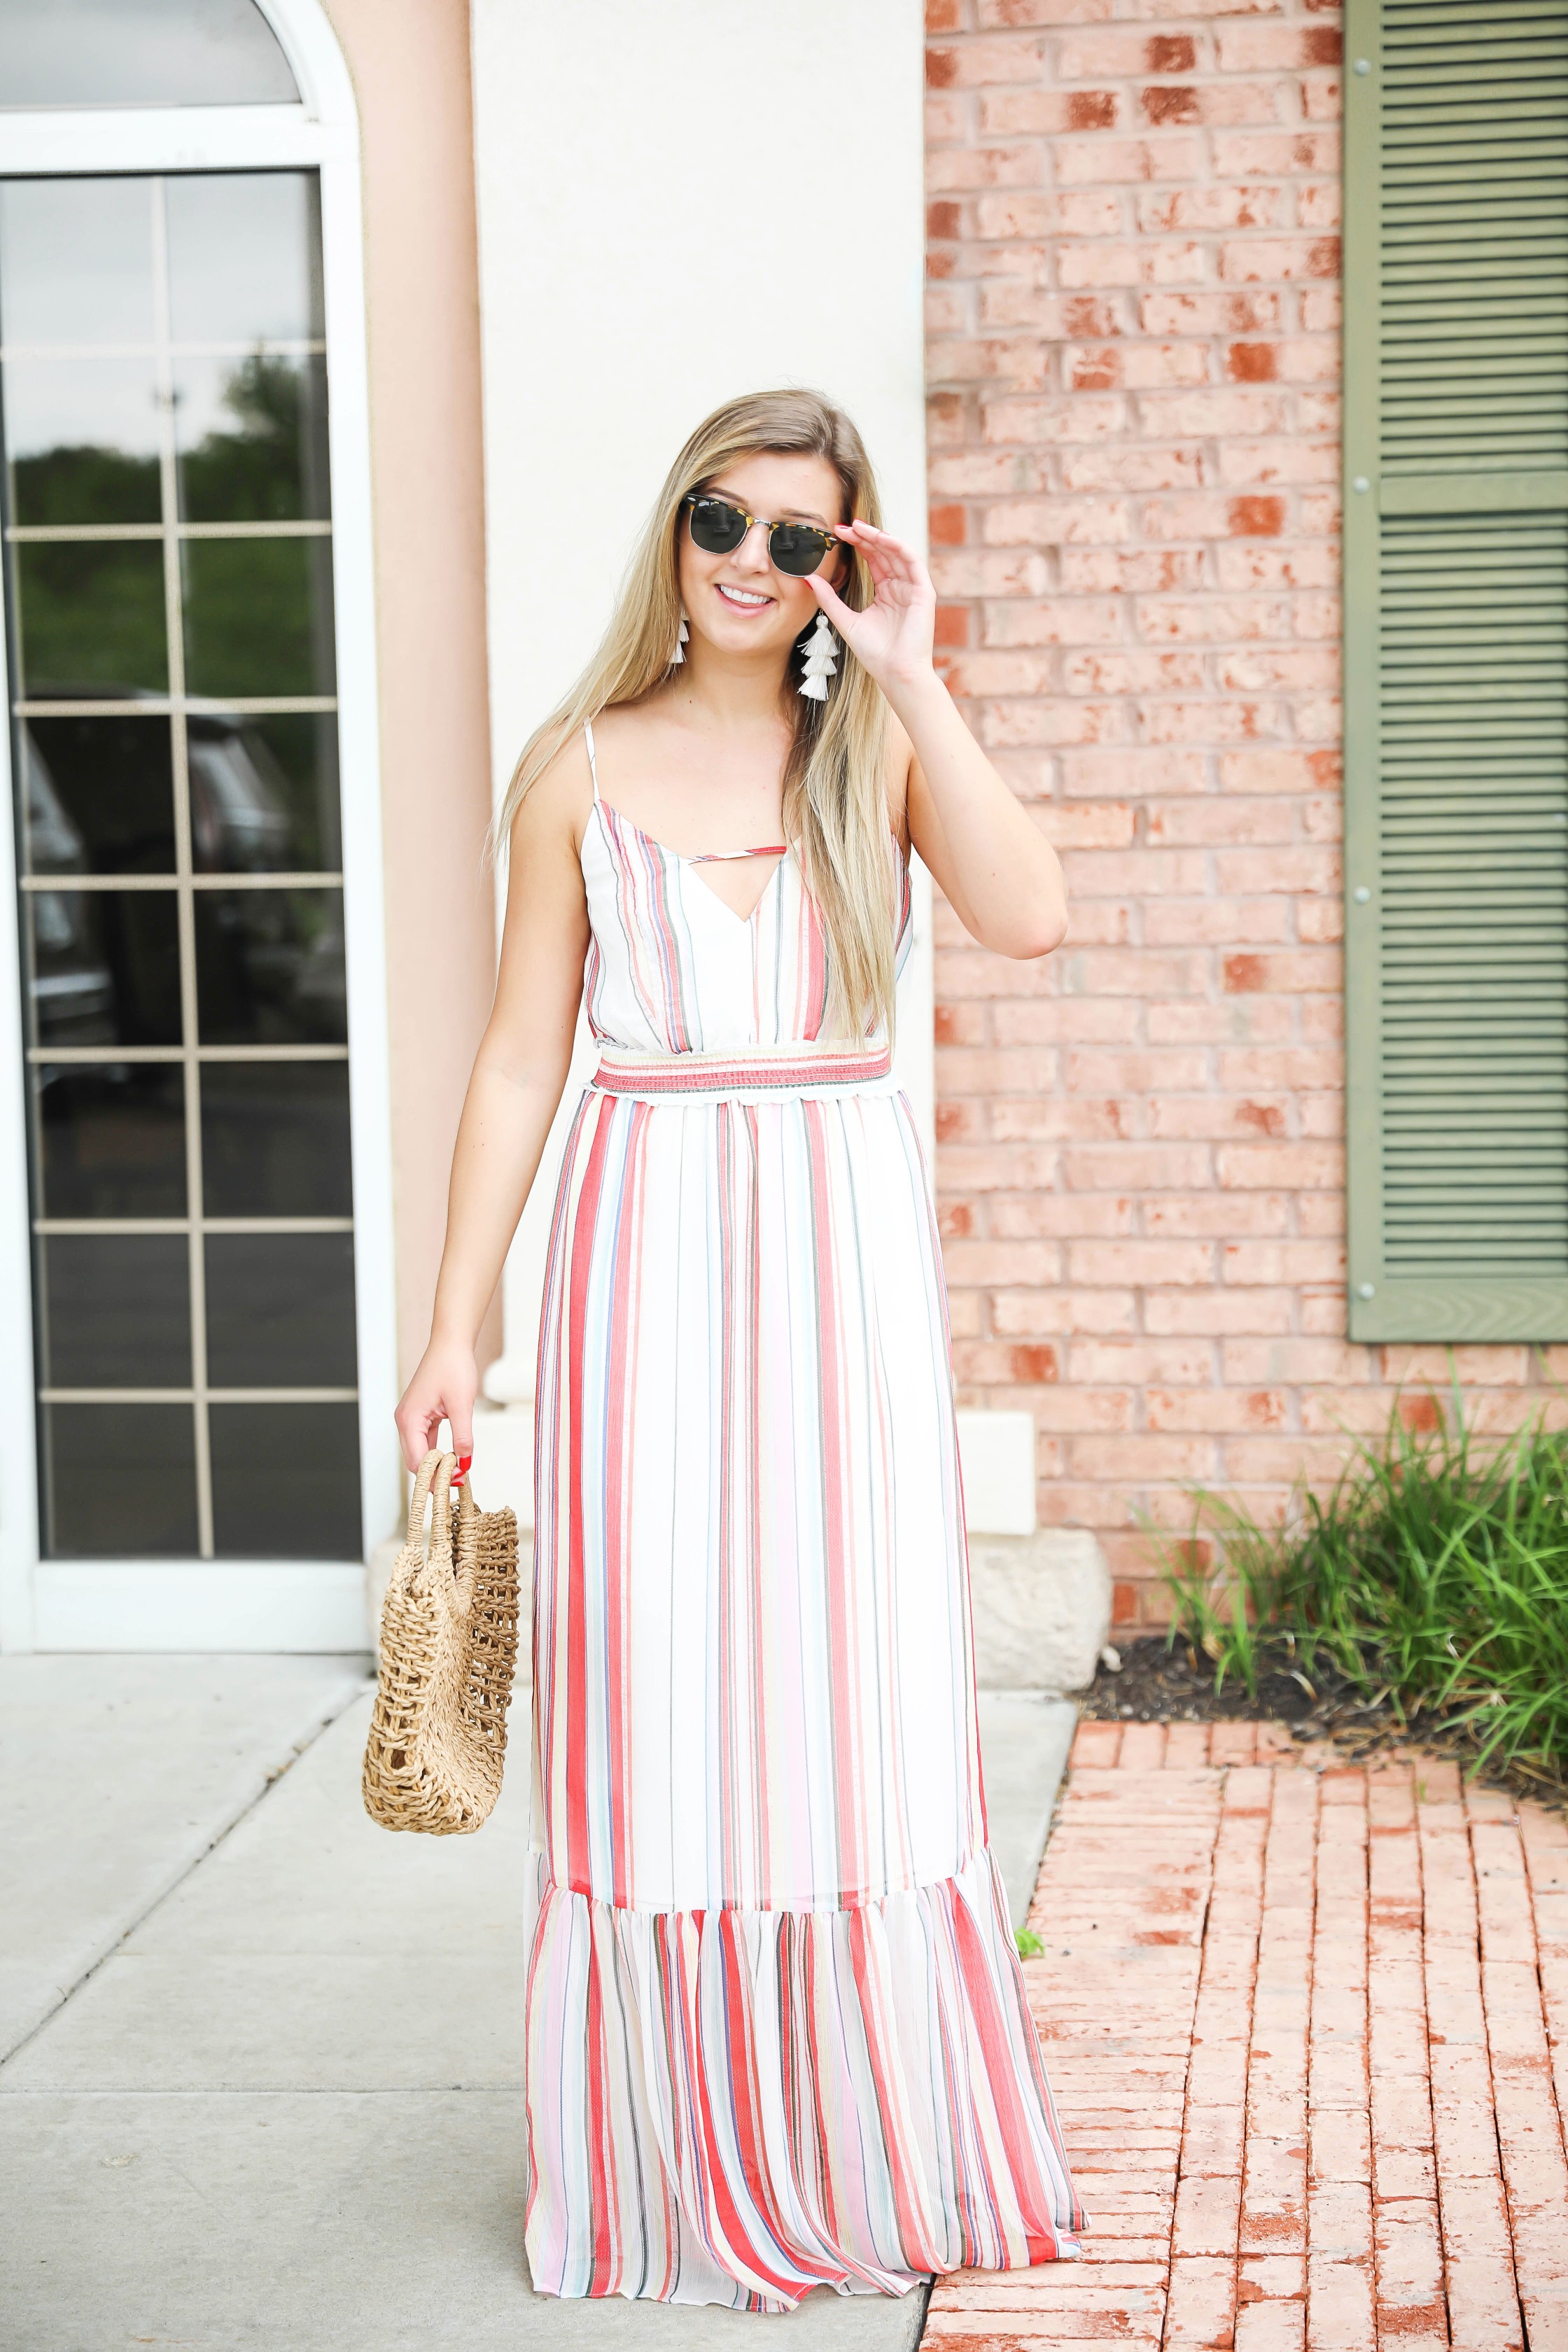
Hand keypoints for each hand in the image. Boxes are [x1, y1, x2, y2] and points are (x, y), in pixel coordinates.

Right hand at [394, 1339, 478, 1477]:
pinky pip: (424, 1441)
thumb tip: (465, 1463)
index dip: (436, 1476)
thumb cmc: (453, 1367)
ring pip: (419, 1452)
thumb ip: (463, 1437)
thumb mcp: (461, 1405)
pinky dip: (436, 1451)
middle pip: (415, 1460)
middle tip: (457, 1484)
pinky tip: (451, 1459)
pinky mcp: (420, 1415)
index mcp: (409, 1419)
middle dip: (434, 1474)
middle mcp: (405, 1420)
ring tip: (456, 1475)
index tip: (456, 1484)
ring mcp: (411, 1418)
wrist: (450, 1344)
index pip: (418, 1460)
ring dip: (435, 1464)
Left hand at [811, 521, 935, 690]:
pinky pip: (913, 561)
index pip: (872, 560)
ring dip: (879, 537)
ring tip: (859, 528)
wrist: (895, 673)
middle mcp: (900, 587)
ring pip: (897, 552)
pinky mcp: (923, 592)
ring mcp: (913, 588)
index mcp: (885, 593)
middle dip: (864, 536)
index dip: (856, 544)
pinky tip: (881, 538)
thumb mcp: (845, 620)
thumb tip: (808, 578)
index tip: (836, 534)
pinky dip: (898, 547)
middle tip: (843, 526)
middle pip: (883, 552)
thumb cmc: (875, 653)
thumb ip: (828, 598)